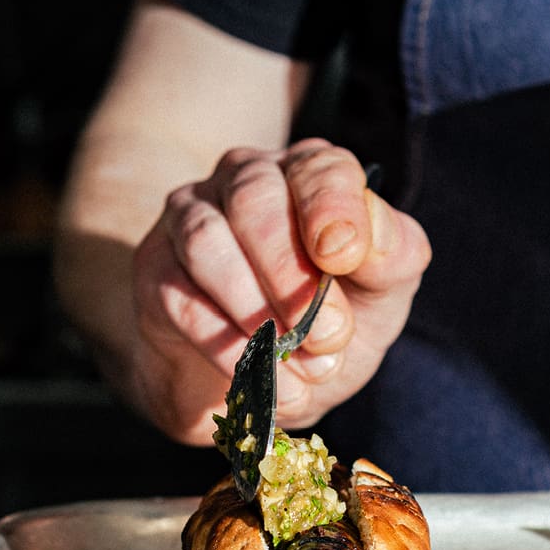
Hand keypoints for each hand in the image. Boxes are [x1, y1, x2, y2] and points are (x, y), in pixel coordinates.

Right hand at [130, 138, 430, 443]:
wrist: (265, 377)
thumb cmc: (332, 317)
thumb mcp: (382, 291)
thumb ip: (394, 256)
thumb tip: (368, 243)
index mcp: (310, 173)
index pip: (319, 168)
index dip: (332, 209)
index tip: (344, 258)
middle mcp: (245, 179)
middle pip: (255, 200)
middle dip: (293, 275)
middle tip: (331, 337)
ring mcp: (191, 218)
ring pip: (207, 243)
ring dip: (258, 313)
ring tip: (304, 367)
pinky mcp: (155, 270)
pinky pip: (181, 300)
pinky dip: (228, 346)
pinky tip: (265, 381)